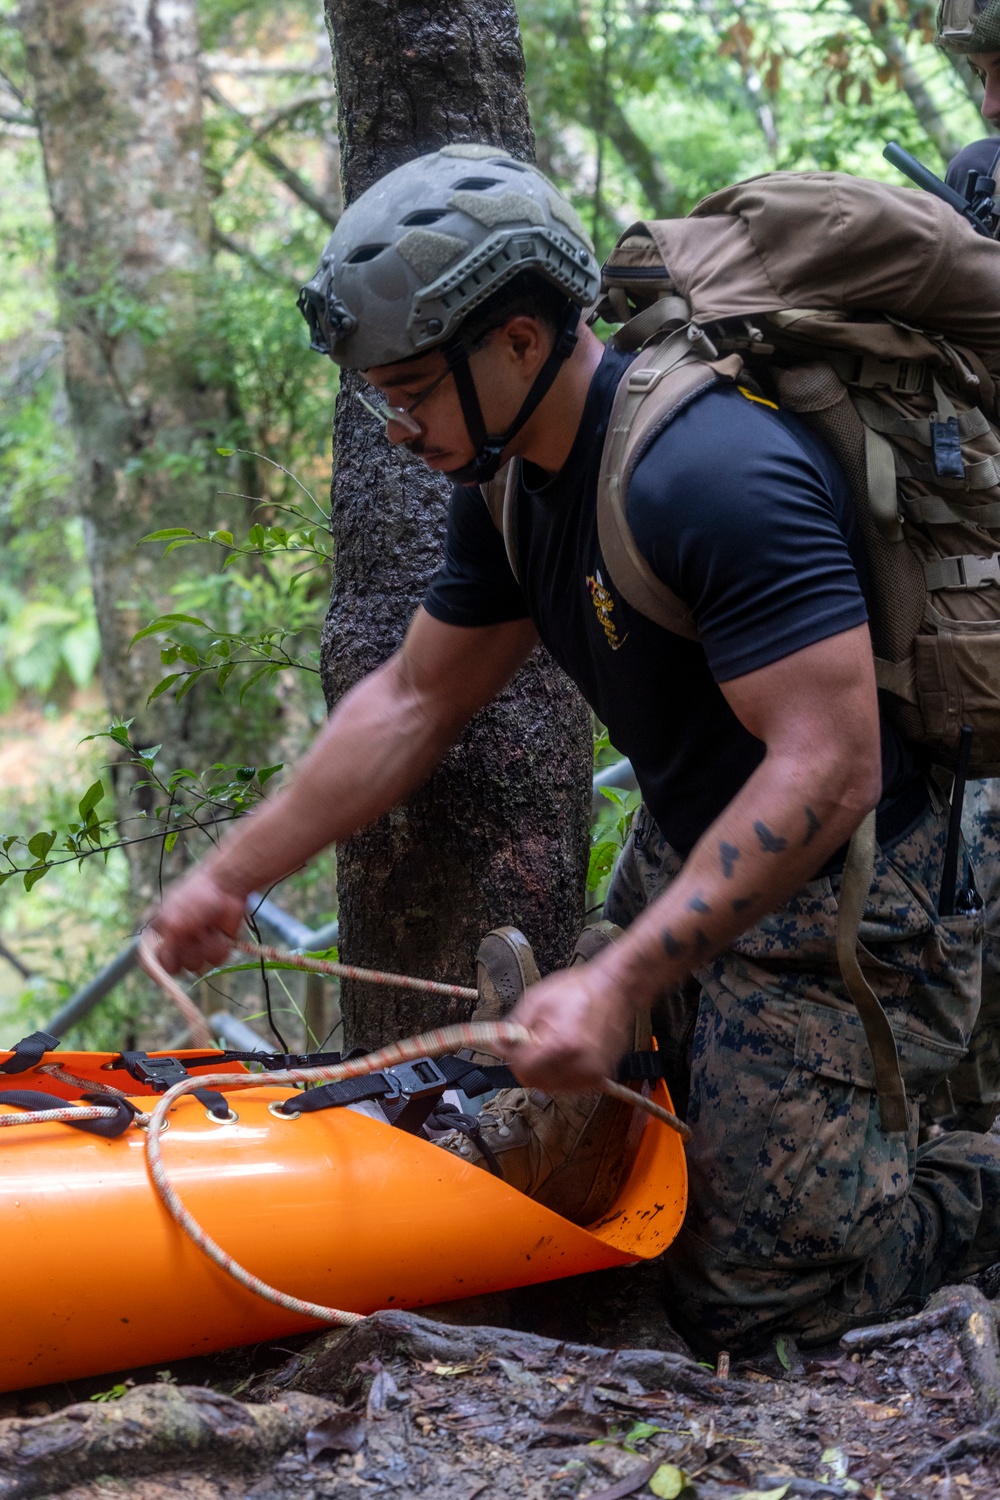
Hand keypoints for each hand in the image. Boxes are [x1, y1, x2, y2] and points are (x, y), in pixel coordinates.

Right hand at [148, 865, 246, 974]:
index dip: (155, 970)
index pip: (150, 961)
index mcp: (158, 934)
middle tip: (193, 932)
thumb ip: (167, 947)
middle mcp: (175, 943)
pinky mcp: (215, 947)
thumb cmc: (194, 898)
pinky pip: (216, 961)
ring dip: (205, 947)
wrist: (225, 887)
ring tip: (207, 927)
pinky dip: (220, 946)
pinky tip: (220, 931)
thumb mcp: (174, 922)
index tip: (166, 972)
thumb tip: (165, 968)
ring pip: (197, 965)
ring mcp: (195, 947)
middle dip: (187, 951)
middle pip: (176, 968)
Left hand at [503, 957, 635, 1092]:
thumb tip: (497, 1044)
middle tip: (533, 1043)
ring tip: (554, 1043)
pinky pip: (570, 1084)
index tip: (513, 1047)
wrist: (615, 988)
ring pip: (552, 1086)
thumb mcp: (537, 1000)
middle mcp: (579, 1064)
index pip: (523, 1070)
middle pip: (536, 1082)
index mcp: (561, 1045)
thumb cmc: (581, 990)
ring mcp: (592, 1073)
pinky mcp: (600, 1075)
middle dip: (529, 1064)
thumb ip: (514, 1027)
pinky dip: (562, 1071)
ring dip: (545, 1069)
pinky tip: (566, 1050)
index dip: (514, 1057)